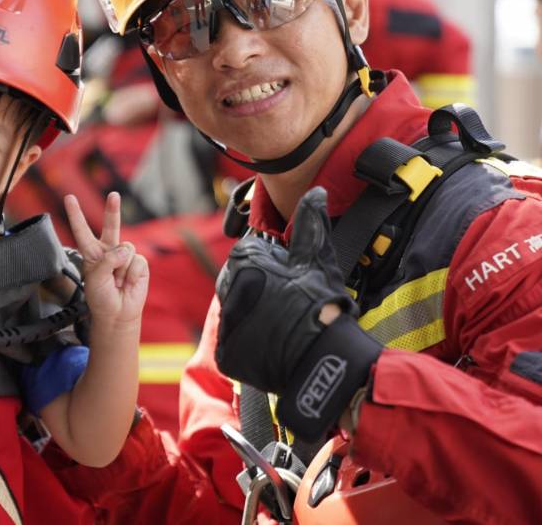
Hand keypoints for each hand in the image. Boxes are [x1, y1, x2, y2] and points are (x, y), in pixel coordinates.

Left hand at [64, 192, 148, 326]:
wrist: (118, 314)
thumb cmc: (101, 298)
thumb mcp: (95, 279)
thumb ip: (107, 261)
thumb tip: (126, 250)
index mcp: (91, 253)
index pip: (82, 231)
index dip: (76, 214)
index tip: (69, 198)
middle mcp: (108, 251)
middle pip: (111, 225)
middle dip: (113, 209)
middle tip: (114, 195)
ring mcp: (124, 256)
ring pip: (125, 249)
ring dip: (121, 269)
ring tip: (117, 282)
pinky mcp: (139, 263)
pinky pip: (137, 261)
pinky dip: (131, 274)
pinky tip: (128, 283)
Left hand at [215, 187, 381, 439]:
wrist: (324, 359)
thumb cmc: (322, 305)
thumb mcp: (317, 260)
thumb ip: (309, 223)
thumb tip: (315, 192)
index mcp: (244, 263)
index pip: (248, 257)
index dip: (271, 268)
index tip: (289, 281)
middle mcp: (227, 290)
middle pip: (238, 284)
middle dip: (259, 290)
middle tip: (287, 305)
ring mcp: (226, 323)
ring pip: (236, 312)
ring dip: (253, 316)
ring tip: (282, 327)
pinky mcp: (227, 353)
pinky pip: (235, 342)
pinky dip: (251, 344)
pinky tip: (273, 345)